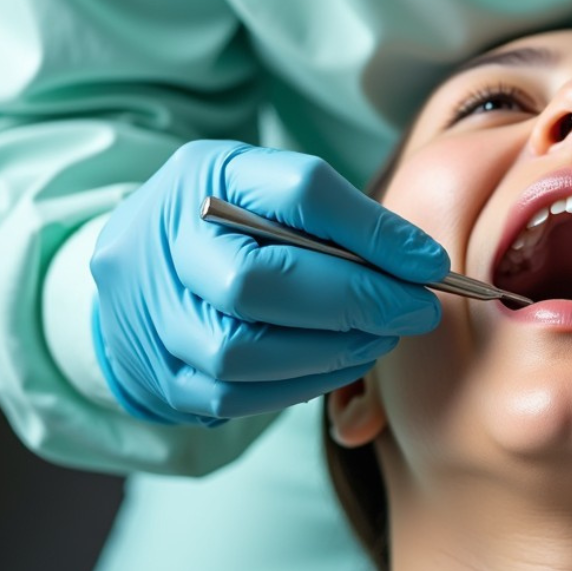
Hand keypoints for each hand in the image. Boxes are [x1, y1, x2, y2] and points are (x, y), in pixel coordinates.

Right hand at [91, 141, 447, 425]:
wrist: (143, 272)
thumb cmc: (235, 227)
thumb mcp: (280, 194)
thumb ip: (346, 219)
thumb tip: (423, 266)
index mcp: (204, 175)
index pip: (298, 193)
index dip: (373, 231)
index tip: (428, 263)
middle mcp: (162, 239)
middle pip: (256, 280)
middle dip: (354, 302)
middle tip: (414, 311)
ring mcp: (151, 312)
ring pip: (241, 351)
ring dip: (331, 350)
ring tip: (380, 338)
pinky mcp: (158, 374)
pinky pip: (234, 395)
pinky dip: (301, 383)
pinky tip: (339, 362)